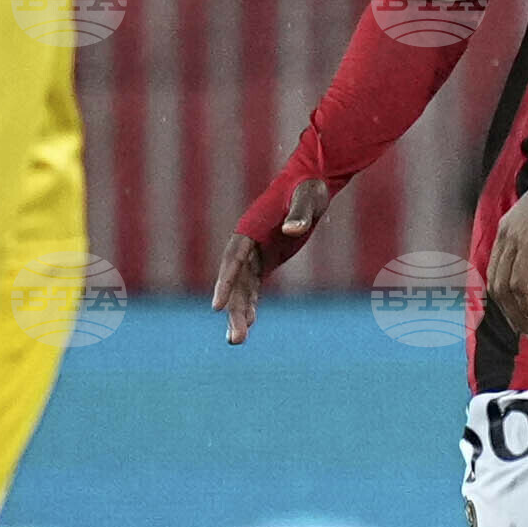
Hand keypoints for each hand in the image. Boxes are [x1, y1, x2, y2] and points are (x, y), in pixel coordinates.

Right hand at [211, 177, 332, 343]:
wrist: (310, 185)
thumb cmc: (306, 189)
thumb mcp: (306, 199)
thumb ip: (299, 215)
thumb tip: (292, 230)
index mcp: (249, 228)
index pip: (233, 259)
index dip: (225, 282)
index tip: (217, 306)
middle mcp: (246, 244)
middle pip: (235, 282)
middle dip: (233, 310)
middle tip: (235, 339)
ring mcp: (253, 254)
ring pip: (242, 289)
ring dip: (239, 313)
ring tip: (236, 341)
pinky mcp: (264, 261)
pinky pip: (253, 287)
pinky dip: (251, 304)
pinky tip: (250, 322)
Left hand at [485, 165, 527, 339]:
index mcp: (507, 226)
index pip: (497, 271)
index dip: (507, 300)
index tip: (522, 318)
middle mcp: (505, 233)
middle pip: (496, 285)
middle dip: (511, 315)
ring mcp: (515, 238)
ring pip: (505, 289)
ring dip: (519, 316)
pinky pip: (520, 284)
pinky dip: (527, 306)